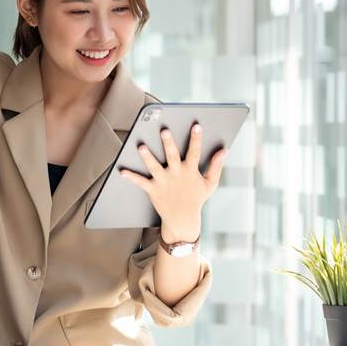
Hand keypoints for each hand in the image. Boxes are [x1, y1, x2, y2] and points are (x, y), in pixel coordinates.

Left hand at [119, 123, 227, 242]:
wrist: (183, 220)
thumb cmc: (196, 198)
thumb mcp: (210, 183)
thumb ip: (216, 166)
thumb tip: (224, 150)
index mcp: (190, 171)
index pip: (195, 152)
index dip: (196, 139)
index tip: (196, 126)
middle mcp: (176, 174)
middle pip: (172, 156)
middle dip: (169, 143)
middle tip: (164, 130)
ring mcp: (164, 182)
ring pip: (154, 167)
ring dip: (148, 157)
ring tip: (141, 146)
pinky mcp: (153, 190)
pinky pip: (141, 182)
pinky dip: (131, 177)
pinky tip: (121, 170)